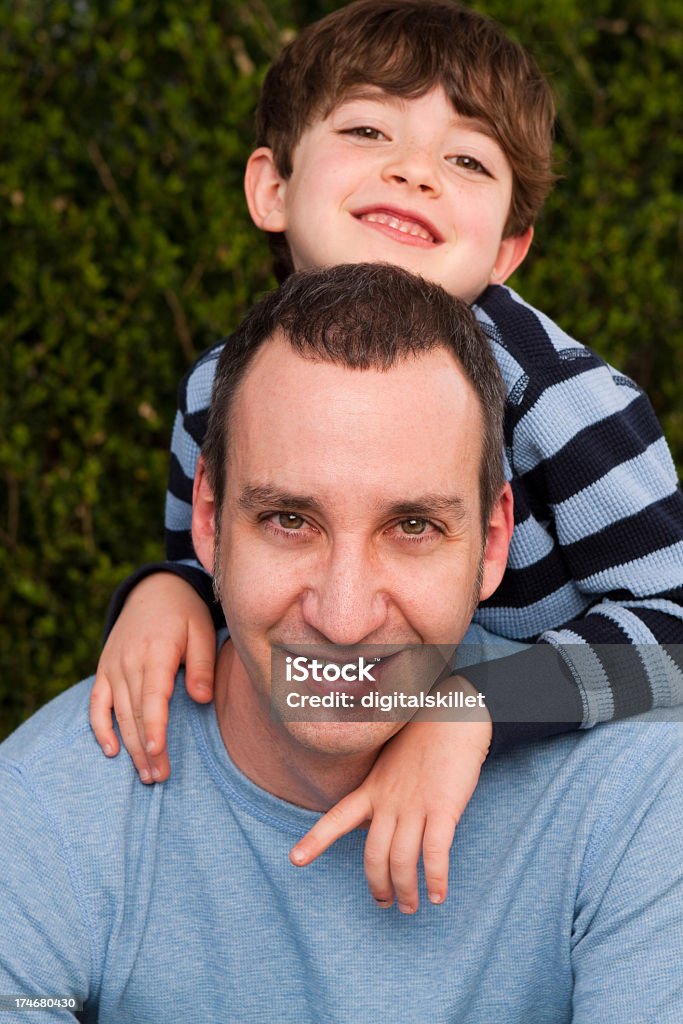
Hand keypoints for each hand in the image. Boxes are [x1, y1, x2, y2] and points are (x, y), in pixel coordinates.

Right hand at [90, 573, 215, 781]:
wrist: (154, 590)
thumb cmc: (186, 613)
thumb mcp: (202, 630)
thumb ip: (202, 665)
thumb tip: (201, 699)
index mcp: (156, 651)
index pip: (153, 697)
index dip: (155, 727)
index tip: (159, 753)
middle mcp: (129, 661)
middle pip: (136, 712)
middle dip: (146, 749)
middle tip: (158, 778)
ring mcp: (113, 666)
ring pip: (118, 713)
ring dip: (130, 746)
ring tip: (145, 774)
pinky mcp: (104, 670)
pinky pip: (97, 703)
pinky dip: (100, 727)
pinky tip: (111, 751)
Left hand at [290, 677, 490, 912]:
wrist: (455, 711)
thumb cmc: (426, 734)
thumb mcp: (393, 761)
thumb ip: (384, 789)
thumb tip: (379, 817)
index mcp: (373, 787)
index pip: (337, 816)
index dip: (316, 840)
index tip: (295, 860)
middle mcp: (389, 799)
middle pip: (374, 853)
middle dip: (378, 884)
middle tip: (386, 904)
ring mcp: (415, 804)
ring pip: (401, 859)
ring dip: (405, 889)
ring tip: (411, 906)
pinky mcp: (444, 806)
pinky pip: (436, 852)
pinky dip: (436, 878)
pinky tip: (439, 895)